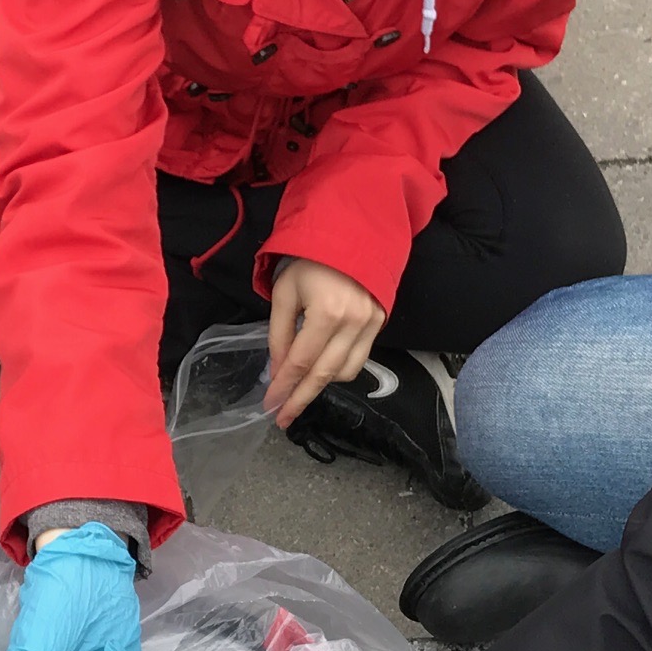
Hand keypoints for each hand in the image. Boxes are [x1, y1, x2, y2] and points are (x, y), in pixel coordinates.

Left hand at [264, 258, 387, 426]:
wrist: (351, 233)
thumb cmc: (311, 259)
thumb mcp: (285, 292)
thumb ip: (280, 334)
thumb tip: (278, 371)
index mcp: (327, 312)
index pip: (301, 362)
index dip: (284, 387)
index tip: (271, 406)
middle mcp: (353, 322)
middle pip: (324, 375)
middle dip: (301, 398)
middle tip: (283, 417)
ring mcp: (371, 324)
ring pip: (345, 372)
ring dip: (321, 383)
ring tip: (300, 385)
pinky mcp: (380, 323)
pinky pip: (359, 359)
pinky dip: (339, 369)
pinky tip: (322, 367)